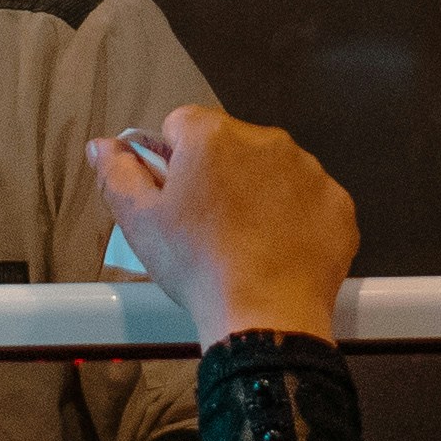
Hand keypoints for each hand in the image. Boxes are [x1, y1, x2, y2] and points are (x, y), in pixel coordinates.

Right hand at [90, 104, 360, 345]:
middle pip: (230, 145)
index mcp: (213, 136)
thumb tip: (101, 145)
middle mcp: (267, 140)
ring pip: (272, 170)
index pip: (181, 124)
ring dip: (257, 192)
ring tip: (243, 242)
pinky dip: (295, 218)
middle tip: (205, 226)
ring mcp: (310, 171)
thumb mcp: (139, 221)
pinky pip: (309, 200)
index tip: (173, 197)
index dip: (171, 159)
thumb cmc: (196, 265)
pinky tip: (279, 250)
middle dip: (217, 174)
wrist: (265, 316)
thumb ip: (116, 173)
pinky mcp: (338, 204)